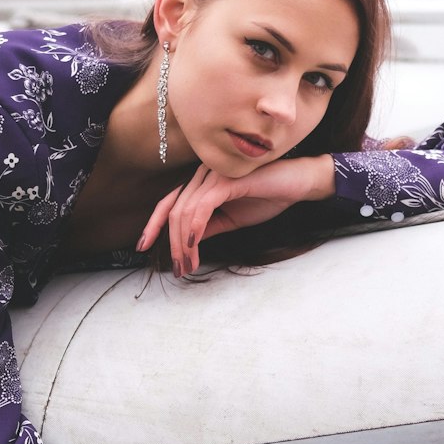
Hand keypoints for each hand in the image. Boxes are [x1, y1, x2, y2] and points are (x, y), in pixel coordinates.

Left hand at [138, 155, 334, 276]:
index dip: (154, 224)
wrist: (300, 183)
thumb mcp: (232, 218)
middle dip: (171, 243)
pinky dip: (195, 227)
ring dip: (183, 243)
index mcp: (202, 182)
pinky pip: (203, 205)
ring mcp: (215, 174)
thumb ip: (209, 226)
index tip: (144, 246)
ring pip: (185, 210)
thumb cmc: (269, 196)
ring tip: (189, 265)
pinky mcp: (228, 180)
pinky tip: (193, 246)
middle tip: (179, 269)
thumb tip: (186, 243)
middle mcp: (203, 174)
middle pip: (173, 209)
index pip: (169, 202)